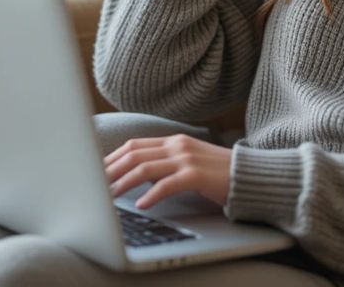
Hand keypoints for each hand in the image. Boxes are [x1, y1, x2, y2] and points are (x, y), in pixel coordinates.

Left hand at [104, 134, 232, 209]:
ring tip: (109, 195)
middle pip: (135, 153)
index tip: (96, 170)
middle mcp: (178, 145)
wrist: (249, 174)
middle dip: (110, 169)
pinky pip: (167, 184)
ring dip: (124, 182)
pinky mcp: (196, 175)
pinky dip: (151, 194)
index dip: (112, 157)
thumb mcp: (188, 161)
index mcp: (174, 141)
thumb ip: (166, 162)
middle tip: (94, 183)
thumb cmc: (217, 172)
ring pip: (145, 167)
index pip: (134, 144)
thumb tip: (138, 173)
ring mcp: (187, 159)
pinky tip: (141, 204)